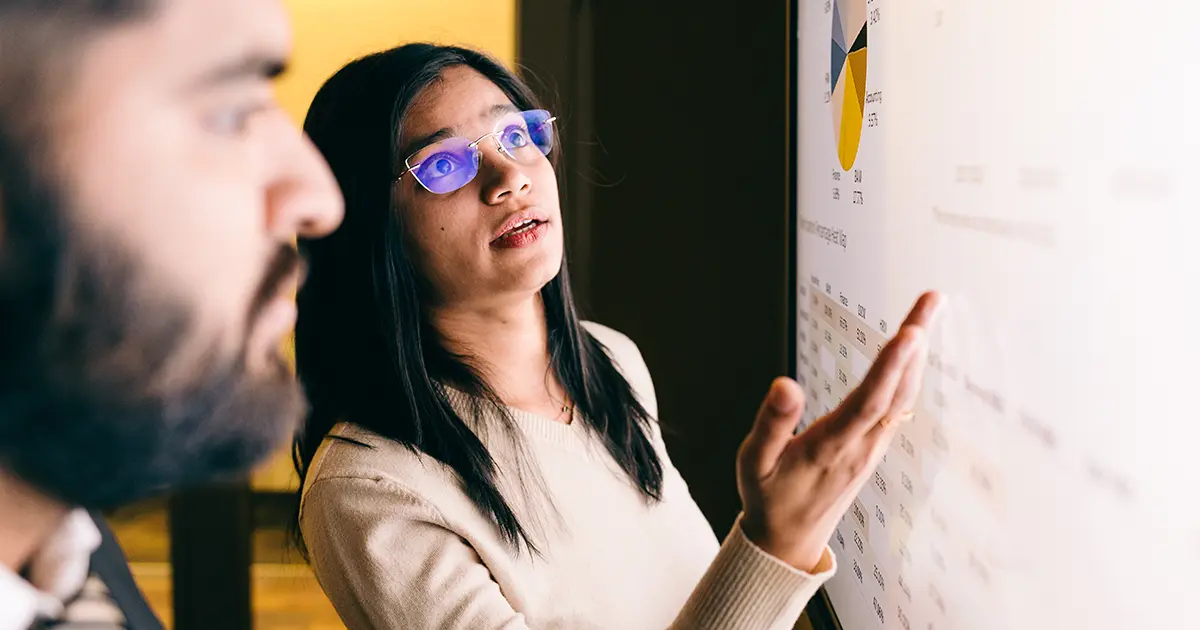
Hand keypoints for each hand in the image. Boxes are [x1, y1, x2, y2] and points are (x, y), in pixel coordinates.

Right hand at [737, 291, 944, 571]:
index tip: (910, 333)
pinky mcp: (872, 447)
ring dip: (917, 353)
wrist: (788, 540)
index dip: (889, 367)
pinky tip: (913, 353)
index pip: (867, 402)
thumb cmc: (767, 497)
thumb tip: (785, 383)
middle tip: (932, 299)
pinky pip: (898, 404)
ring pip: (902, 395)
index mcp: (829, 447)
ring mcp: (871, 447)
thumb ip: (770, 424)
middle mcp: (859, 446)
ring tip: (927, 311)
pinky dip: (909, 372)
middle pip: (896, 389)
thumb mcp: (753, 463)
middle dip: (915, 342)